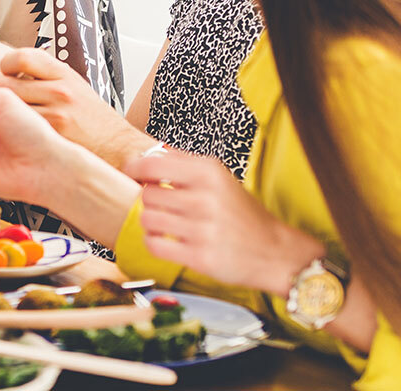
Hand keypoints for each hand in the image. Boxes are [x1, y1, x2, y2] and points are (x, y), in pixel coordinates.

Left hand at [0, 48, 151, 162]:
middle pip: (8, 83)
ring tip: (6, 117)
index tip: (5, 72)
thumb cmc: (92, 117)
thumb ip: (46, 76)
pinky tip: (17, 131)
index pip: (22, 57)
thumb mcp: (74, 85)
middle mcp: (59, 89)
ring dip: (1, 113)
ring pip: (9, 106)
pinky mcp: (52, 133)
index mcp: (63, 73)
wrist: (116, 145)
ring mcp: (56, 112)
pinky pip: (19, 126)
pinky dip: (12, 129)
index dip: (7, 63)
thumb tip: (13, 70)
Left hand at [125, 149, 322, 294]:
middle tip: (165, 205)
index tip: (131, 173)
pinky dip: (154, 242)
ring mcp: (203, 229)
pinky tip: (165, 240)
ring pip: (148, 219)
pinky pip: (154, 245)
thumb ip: (184, 160)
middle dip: (151, 200)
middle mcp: (205, 198)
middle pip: (147, 194)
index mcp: (209, 172)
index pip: (152, 163)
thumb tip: (152, 148)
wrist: (275, 252)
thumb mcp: (220, 176)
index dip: (134, 168)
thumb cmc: (242, 213)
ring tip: (166, 223)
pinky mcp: (200, 257)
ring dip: (151, 222)